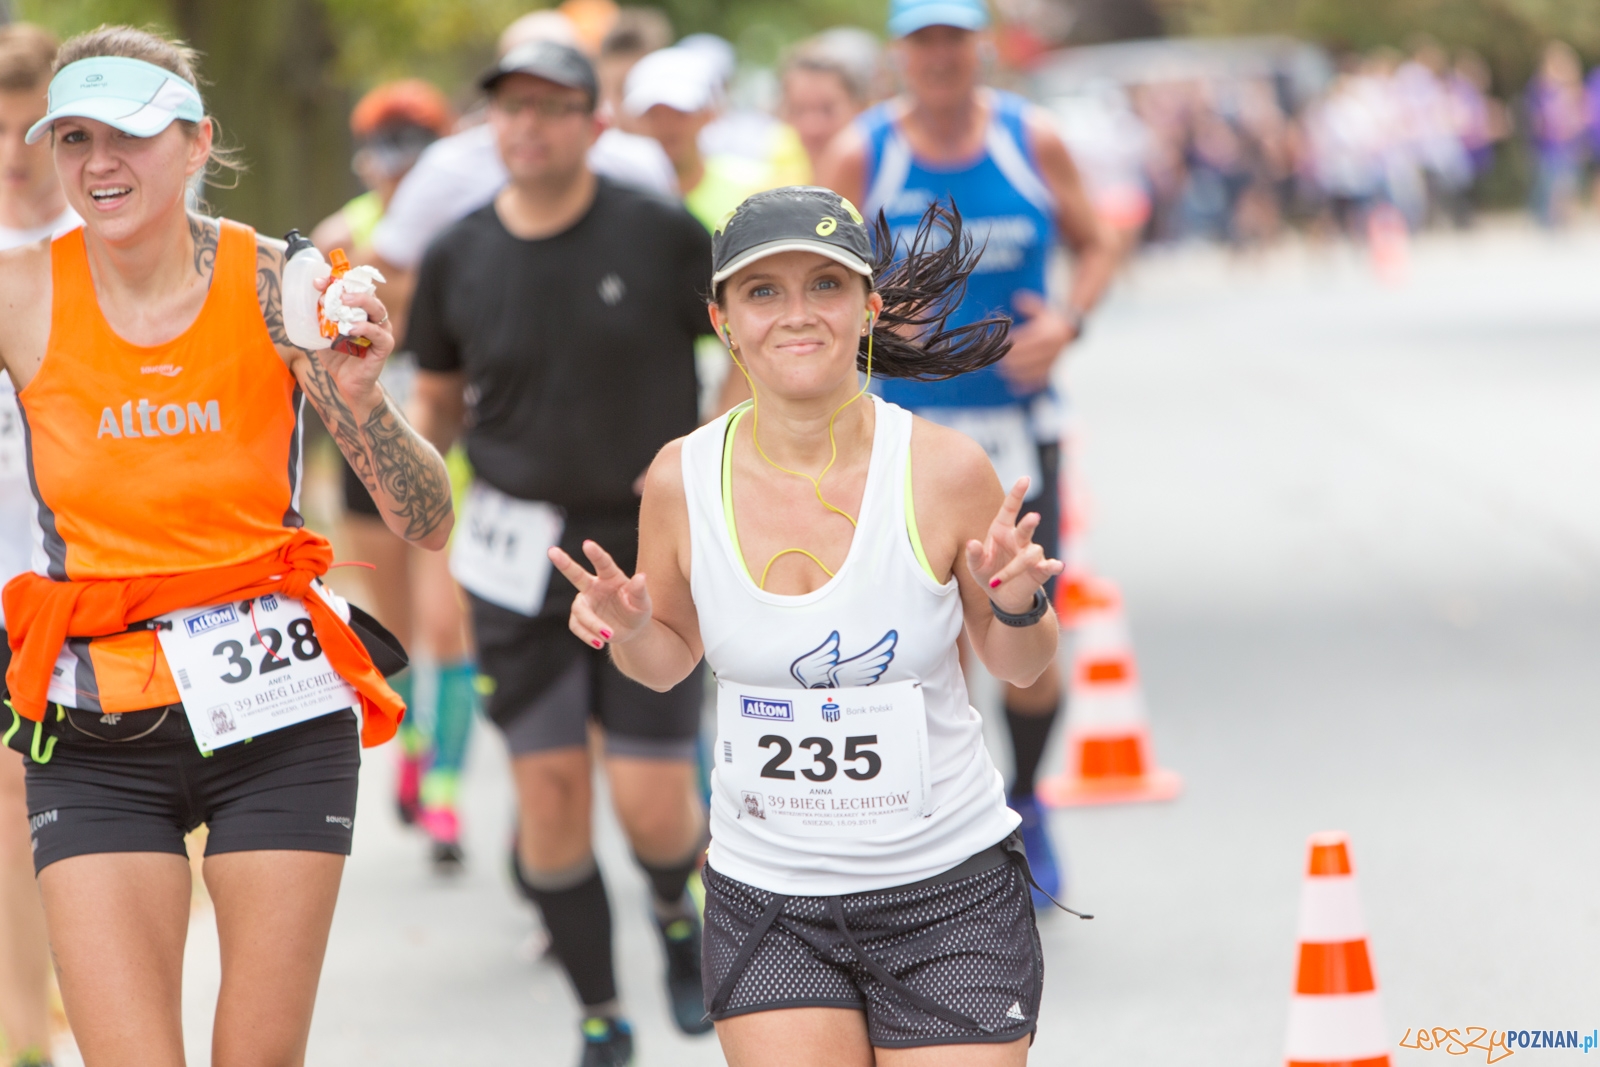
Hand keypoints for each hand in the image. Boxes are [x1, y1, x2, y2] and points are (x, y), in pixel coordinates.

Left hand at [312, 274, 394, 412]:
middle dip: (351, 288)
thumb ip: (321, 318)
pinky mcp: (384, 346)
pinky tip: (351, 329)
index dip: (337, 282)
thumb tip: (311, 300)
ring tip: (344, 302)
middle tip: (335, 290)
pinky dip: (365, 328)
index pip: (353, 289)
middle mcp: (374, 318)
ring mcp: (381, 331)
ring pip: (377, 309)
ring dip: (361, 302)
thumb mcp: (324, 333)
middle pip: (368, 294)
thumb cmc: (338, 357)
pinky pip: (378, 333)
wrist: (348, 384)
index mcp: (360, 312)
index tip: (318, 282)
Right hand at [548, 540, 653, 648]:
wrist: (631, 631)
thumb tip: (641, 577)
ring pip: (580, 610)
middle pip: (576, 574)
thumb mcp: (643, 603)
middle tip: (551, 551)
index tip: (587, 544)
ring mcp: (585, 602)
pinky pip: (577, 626)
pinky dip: (588, 635)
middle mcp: (594, 586)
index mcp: (611, 577)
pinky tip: (600, 643)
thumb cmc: (638, 611)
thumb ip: (640, 591)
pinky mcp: (579, 619)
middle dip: (564, 563)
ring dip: (592, 623)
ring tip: (609, 635)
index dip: (595, 554)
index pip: (603, 564)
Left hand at [965, 477, 1064, 613]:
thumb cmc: (987, 573)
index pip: (1010, 508)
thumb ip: (973, 555)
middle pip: (1027, 527)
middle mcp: (1019, 539)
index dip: (1017, 493)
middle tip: (1033, 518)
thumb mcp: (975, 566)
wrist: (1002, 596)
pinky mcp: (1041, 570)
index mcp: (1002, 531)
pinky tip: (1057, 566)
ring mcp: (1032, 554)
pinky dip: (1054, 566)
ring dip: (1014, 568)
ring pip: (1031, 554)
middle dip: (1030, 523)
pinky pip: (1050, 566)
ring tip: (996, 581)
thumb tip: (971, 543)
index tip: (1025, 479)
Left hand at [997, 291, 1074, 392]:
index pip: (1026, 341)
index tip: (1000, 345)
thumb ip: (1029, 305)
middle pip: (1027, 358)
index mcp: (1047, 335)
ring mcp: (1052, 362)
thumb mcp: (1042, 309)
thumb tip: (1016, 297)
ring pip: (1032, 372)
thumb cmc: (1052, 320)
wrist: (1071, 332)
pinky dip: (1026, 386)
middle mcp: (1051, 350)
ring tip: (1002, 373)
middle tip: (996, 361)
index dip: (1012, 344)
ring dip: (1015, 373)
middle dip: (1011, 361)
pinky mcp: (1052, 370)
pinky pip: (1039, 381)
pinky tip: (1013, 387)